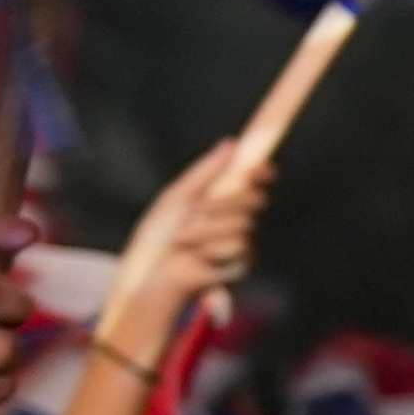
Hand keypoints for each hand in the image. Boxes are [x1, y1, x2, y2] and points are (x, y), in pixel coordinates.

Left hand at [113, 139, 269, 316]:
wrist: (151, 271)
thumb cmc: (158, 235)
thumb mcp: (178, 195)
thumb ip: (207, 170)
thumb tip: (230, 143)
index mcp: (219, 199)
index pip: (251, 181)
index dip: (259, 173)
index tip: (262, 170)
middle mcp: (233, 218)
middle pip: (252, 199)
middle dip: (223, 204)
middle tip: (196, 212)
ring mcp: (239, 241)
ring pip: (243, 222)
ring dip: (209, 229)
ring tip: (185, 239)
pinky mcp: (240, 263)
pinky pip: (239, 244)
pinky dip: (213, 247)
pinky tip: (198, 255)